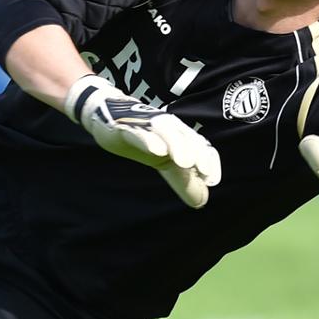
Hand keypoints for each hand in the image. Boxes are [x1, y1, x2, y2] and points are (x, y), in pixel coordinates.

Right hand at [65, 73, 219, 208]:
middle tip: (204, 171)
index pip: (198, 144)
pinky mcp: (125, 125)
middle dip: (197, 152)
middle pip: (185, 136)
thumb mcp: (164, 163)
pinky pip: (138, 131)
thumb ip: (183, 180)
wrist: (106, 117)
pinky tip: (157, 150)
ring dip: (177, 144)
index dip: (207, 159)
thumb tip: (202, 201)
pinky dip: (148, 139)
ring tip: (185, 162)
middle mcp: (166, 126)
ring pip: (165, 130)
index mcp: (178, 135)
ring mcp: (145, 123)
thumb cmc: (142, 139)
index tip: (211, 179)